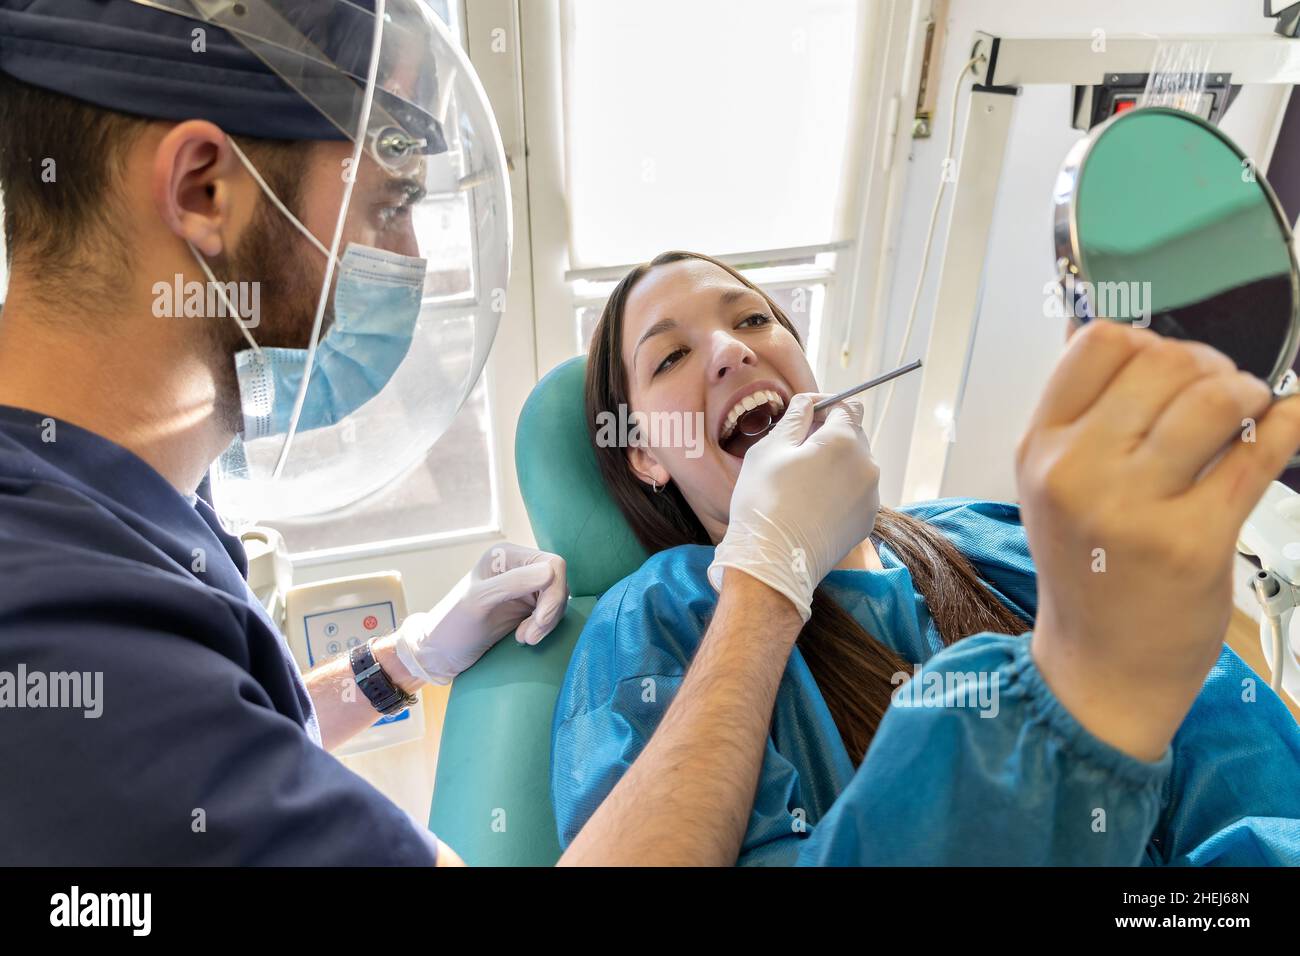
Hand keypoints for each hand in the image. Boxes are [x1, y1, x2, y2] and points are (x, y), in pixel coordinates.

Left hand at [395, 543, 567, 684]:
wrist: (441, 654)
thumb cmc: (452, 625)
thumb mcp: (479, 601)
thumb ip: (513, 583)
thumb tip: (552, 570)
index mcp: (507, 556)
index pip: (553, 564)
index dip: (554, 592)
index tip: (540, 621)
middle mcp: (519, 568)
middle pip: (558, 583)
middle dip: (550, 612)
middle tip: (529, 637)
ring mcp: (524, 588)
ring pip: (557, 600)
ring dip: (546, 623)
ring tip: (524, 639)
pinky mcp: (526, 609)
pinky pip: (550, 613)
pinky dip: (543, 627)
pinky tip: (524, 638)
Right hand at [708, 394, 880, 621]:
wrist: (774, 561)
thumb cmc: (764, 500)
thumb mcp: (769, 449)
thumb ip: (795, 418)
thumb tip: (807, 403)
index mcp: (844, 441)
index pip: (849, 406)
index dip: (827, 406)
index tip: (806, 416)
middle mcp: (867, 465)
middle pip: (854, 435)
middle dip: (830, 435)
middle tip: (797, 450)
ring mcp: (871, 496)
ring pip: (856, 466)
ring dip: (836, 464)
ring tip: (803, 481)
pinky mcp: (867, 521)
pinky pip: (857, 493)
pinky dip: (840, 490)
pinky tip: (813, 504)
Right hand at [1017, 322, 1299, 759]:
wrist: (1101, 666)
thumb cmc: (1088, 574)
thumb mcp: (1054, 487)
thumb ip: (1080, 416)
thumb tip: (1111, 332)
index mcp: (1041, 450)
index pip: (1097, 343)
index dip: (1146, 341)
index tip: (1167, 366)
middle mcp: (1077, 472)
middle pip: (1163, 362)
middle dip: (1209, 366)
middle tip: (1221, 391)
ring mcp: (1133, 507)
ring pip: (1213, 400)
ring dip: (1248, 394)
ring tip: (1248, 414)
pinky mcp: (1193, 541)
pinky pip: (1258, 455)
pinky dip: (1287, 426)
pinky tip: (1287, 423)